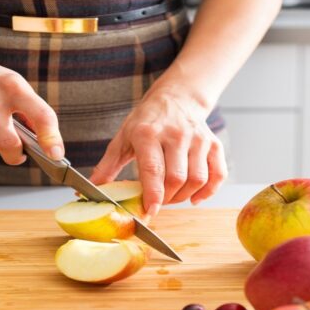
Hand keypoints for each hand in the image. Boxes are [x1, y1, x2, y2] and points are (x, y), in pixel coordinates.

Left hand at [90, 89, 227, 217]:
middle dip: (167, 198)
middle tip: (158, 202)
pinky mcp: (213, 144)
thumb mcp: (123, 138)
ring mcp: (198, 139)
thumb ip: (108, 166)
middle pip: (177, 178)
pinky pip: (218, 175)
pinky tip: (195, 196)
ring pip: (198, 179)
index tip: (150, 212)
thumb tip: (91, 190)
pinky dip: (208, 191)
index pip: (153, 169)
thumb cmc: (147, 121)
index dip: (153, 195)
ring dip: (185, 196)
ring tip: (173, 197)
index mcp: (148, 133)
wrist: (176, 98)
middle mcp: (176, 135)